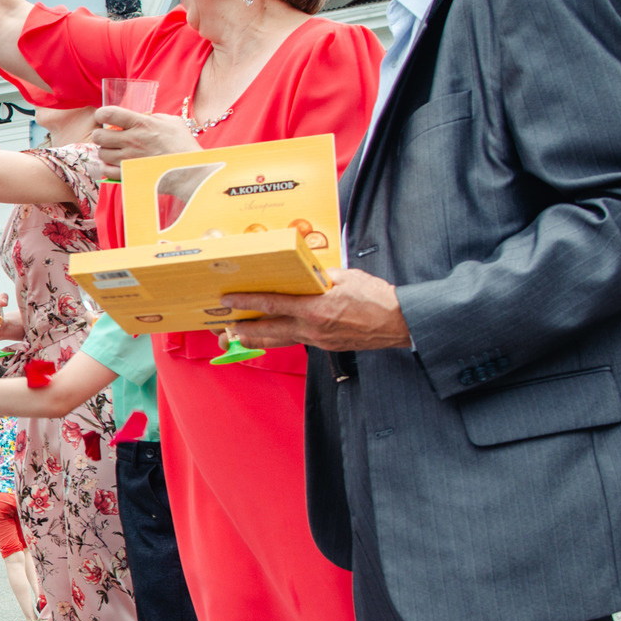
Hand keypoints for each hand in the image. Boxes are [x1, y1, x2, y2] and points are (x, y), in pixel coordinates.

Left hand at [90, 106, 199, 166]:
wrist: (191, 172)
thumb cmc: (184, 146)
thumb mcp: (173, 122)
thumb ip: (154, 117)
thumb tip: (142, 117)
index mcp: (142, 124)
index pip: (109, 113)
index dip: (101, 114)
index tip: (104, 117)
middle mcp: (132, 140)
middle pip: (99, 136)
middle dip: (101, 135)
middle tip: (108, 137)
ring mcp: (128, 159)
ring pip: (101, 153)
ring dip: (105, 151)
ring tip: (115, 151)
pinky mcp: (128, 175)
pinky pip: (105, 170)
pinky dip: (107, 167)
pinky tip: (115, 164)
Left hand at [220, 269, 411, 350]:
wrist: (399, 323)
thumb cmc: (376, 297)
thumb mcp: (345, 277)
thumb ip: (319, 277)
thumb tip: (302, 273)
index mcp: (315, 308)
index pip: (272, 304)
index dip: (246, 302)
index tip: (228, 300)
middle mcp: (312, 328)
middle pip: (267, 330)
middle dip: (241, 329)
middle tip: (221, 327)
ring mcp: (317, 340)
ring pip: (278, 340)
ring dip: (255, 338)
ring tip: (236, 335)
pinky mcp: (324, 346)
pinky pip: (295, 341)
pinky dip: (278, 338)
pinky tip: (270, 333)